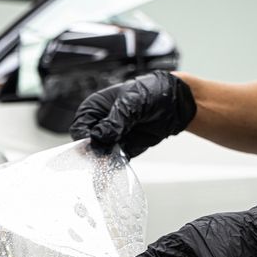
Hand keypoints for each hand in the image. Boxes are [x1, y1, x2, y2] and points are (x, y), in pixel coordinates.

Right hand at [70, 71, 196, 157]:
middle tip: (106, 151)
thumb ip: (115, 119)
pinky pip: (115, 161)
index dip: (85, 136)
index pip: (80, 126)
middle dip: (95, 150)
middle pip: (87, 144)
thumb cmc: (152, 92)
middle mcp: (100, 124)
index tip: (95, 141)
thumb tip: (100, 136)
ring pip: (99, 155)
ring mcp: (111, 138)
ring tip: (115, 155)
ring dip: (105, 159)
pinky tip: (121, 161)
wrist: (176, 103)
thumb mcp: (132, 100)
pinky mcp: (123, 149)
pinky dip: (116, 164)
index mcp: (94, 108)